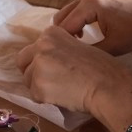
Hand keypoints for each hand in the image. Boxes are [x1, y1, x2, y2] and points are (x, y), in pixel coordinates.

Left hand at [15, 25, 131, 112]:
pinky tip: (63, 97)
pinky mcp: (38, 86)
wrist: (109, 86)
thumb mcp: (78, 46)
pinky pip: (35, 96)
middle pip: (22, 61)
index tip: (55, 68)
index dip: (42, 60)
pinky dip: (46, 99)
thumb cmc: (102, 68)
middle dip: (32, 71)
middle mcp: (40, 45)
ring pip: (28, 80)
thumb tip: (47, 61)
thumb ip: (59, 48)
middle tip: (49, 81)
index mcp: (51, 32)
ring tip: (62, 90)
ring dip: (40, 87)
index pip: (34, 48)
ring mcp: (38, 65)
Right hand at [51, 0, 131, 56]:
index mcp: (90, 4)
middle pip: (61, 17)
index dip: (62, 44)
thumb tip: (71, 60)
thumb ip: (90, 52)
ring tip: (74, 47)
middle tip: (66, 54)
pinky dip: (75, 23)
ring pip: (68, 13)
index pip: (65, 26)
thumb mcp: (114, 47)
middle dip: (62, 36)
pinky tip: (82, 36)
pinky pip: (77, 11)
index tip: (62, 60)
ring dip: (68, 29)